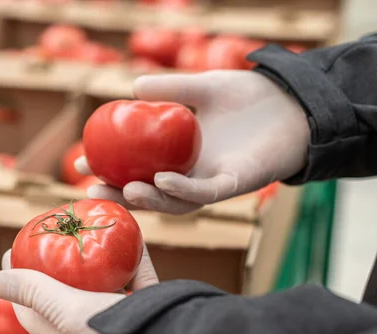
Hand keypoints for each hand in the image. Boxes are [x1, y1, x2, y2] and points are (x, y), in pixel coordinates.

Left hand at [0, 246, 157, 333]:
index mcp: (65, 333)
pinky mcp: (146, 304)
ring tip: (90, 228)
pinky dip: (133, 255)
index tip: (14, 250)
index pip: (31, 304)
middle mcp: (90, 325)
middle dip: (60, 261)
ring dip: (98, 255)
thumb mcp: (65, 311)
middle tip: (53, 232)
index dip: (18, 277)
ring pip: (105, 278)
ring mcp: (119, 314)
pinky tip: (130, 233)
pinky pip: (138, 273)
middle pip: (68, 287)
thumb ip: (34, 292)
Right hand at [76, 70, 310, 213]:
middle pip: (149, 193)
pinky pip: (204, 194)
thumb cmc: (249, 96)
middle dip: (119, 194)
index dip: (110, 170)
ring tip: (124, 190)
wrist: (293, 101)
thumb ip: (170, 89)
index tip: (82, 162)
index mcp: (179, 155)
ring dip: (148, 199)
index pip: (138, 168)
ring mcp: (212, 181)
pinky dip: (182, 189)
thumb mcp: (202, 88)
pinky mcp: (234, 183)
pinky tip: (161, 179)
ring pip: (174, 202)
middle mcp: (192, 173)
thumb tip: (131, 89)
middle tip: (90, 188)